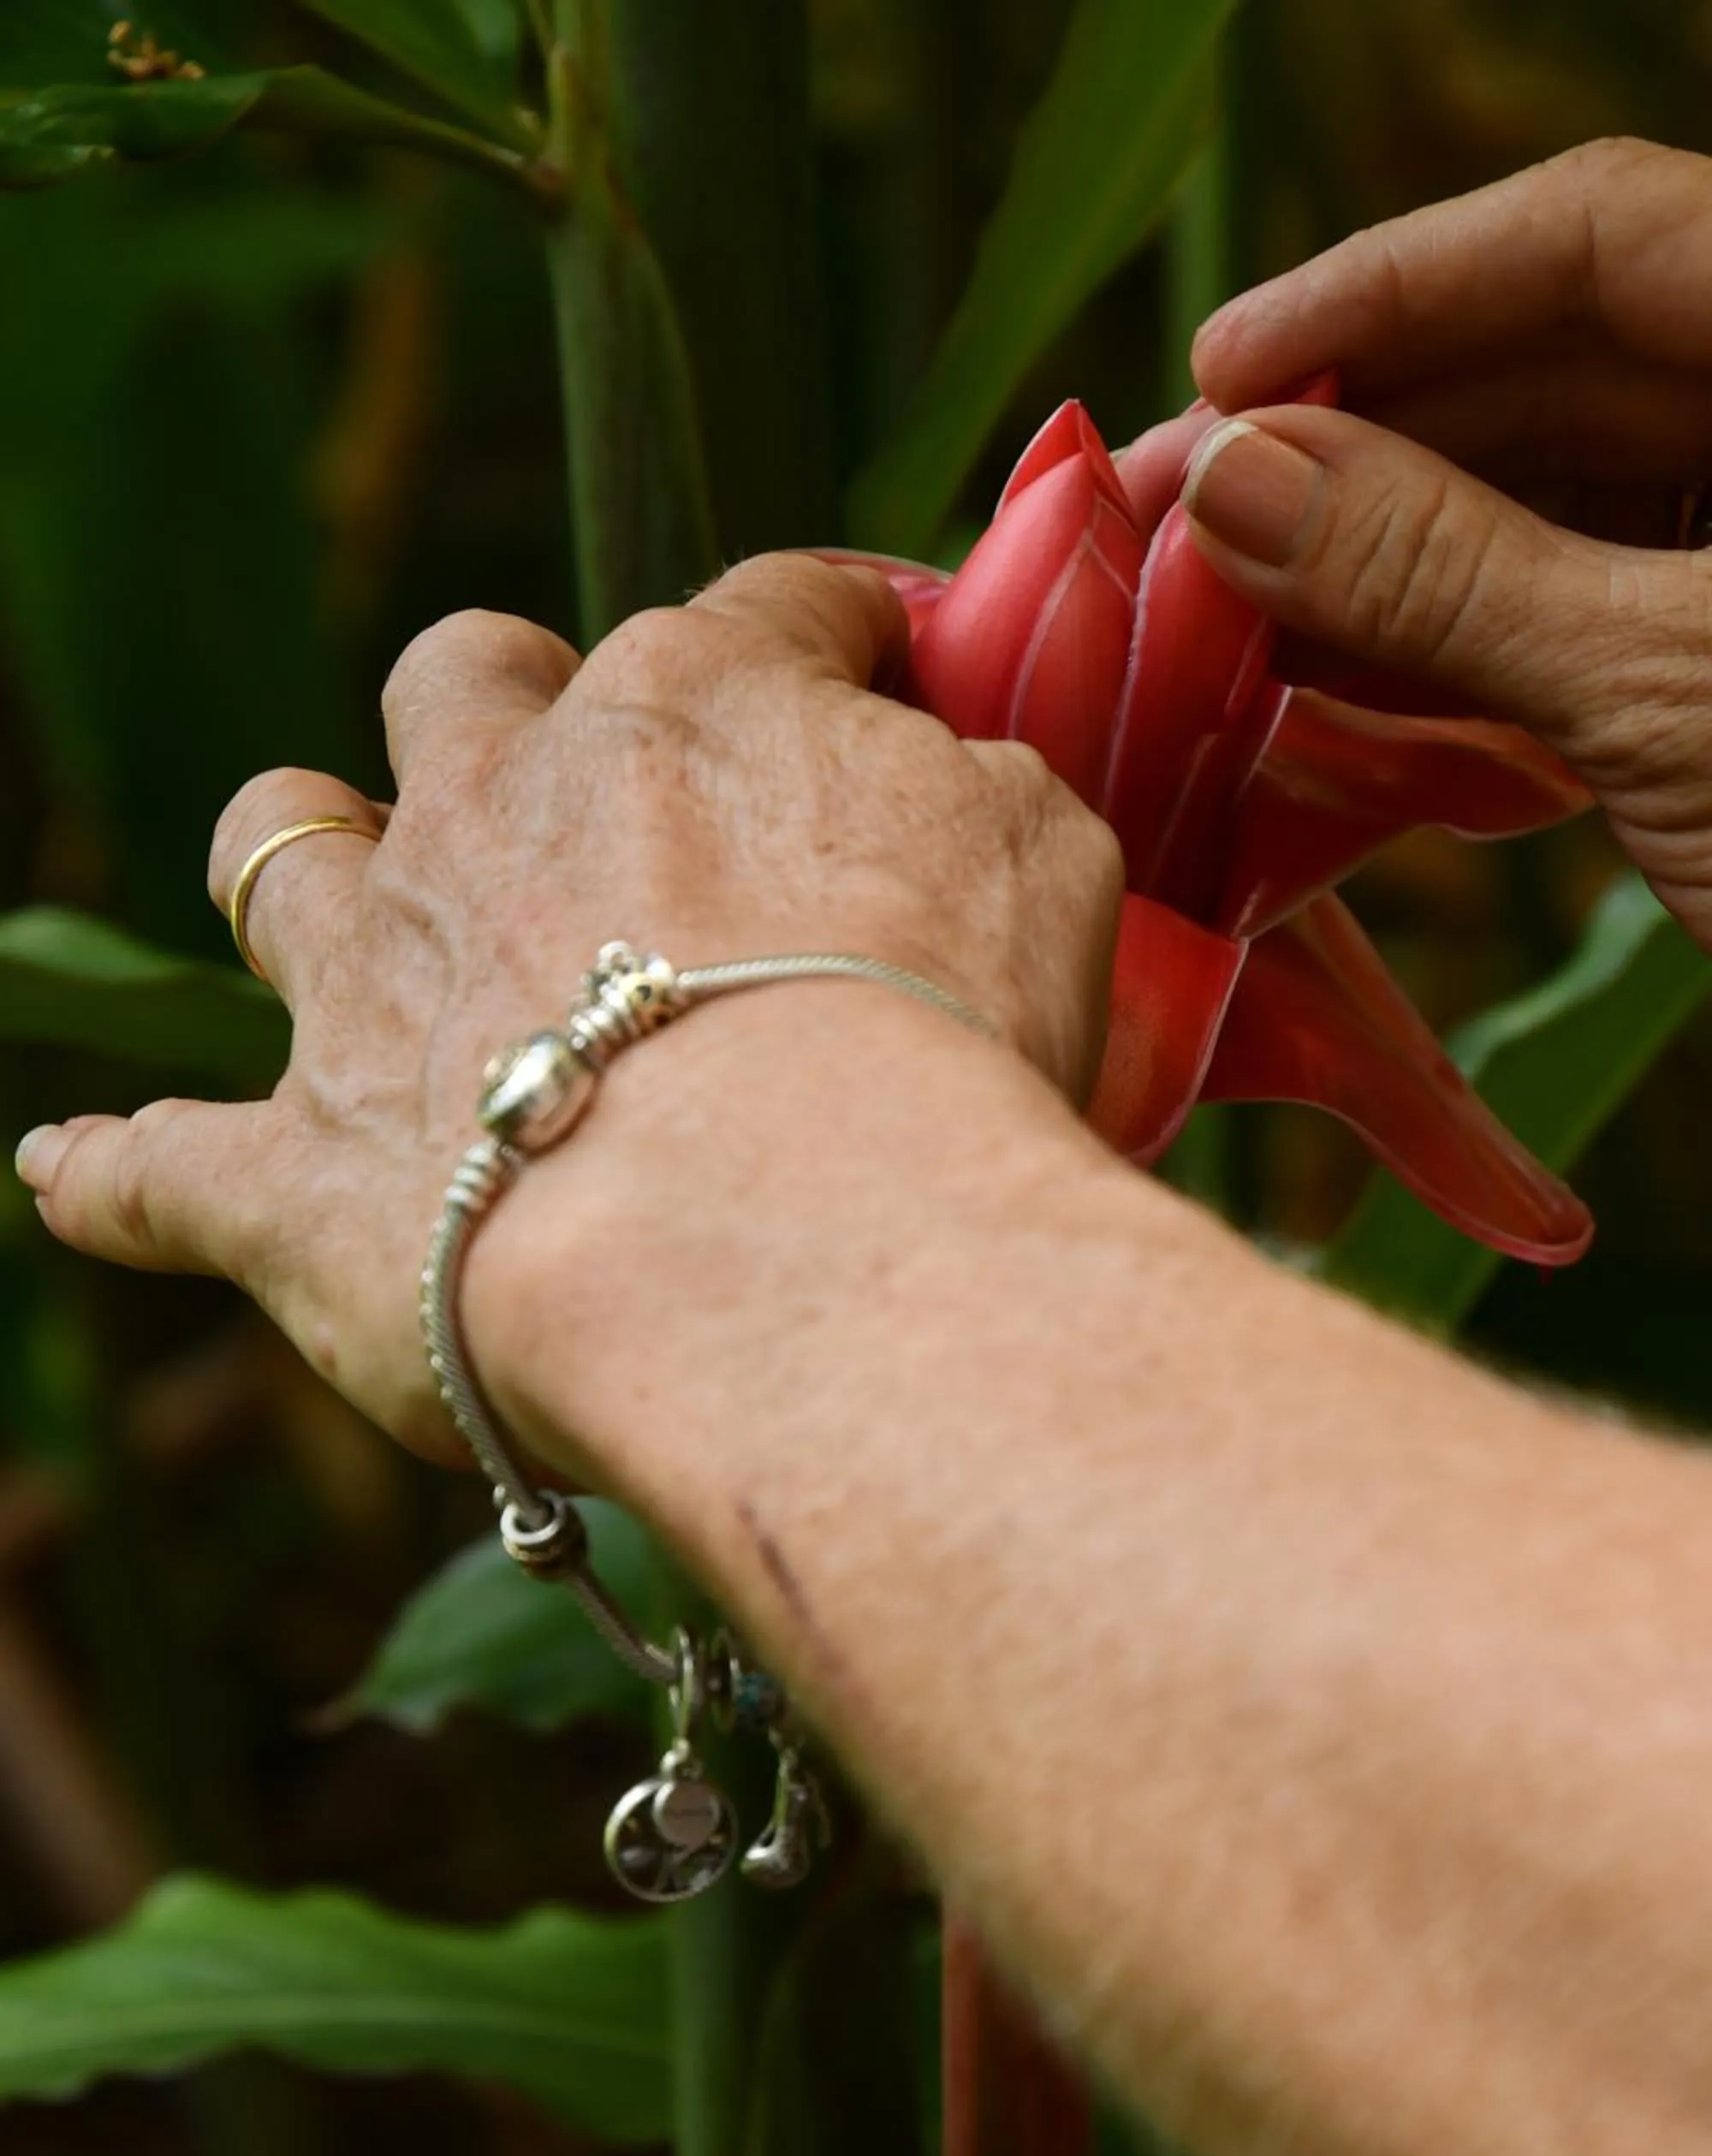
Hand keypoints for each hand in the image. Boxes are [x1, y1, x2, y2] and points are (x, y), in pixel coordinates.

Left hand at [13, 556, 1120, 1462]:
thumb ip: (991, 798)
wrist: (777, 1246)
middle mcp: (497, 805)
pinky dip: (118, 1180)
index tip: (878, 661)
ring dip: (303, 863)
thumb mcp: (1047, 869)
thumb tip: (964, 783)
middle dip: (507, 700)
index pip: (770, 608)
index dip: (833, 625)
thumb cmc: (934, 1043)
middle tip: (572, 771)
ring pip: (278, 852)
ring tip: (337, 911)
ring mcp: (372, 981)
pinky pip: (154, 1173)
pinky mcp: (289, 1176)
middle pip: (466, 682)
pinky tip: (74, 1183)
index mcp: (693, 708)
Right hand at [1181, 138, 1711, 941]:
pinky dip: (1446, 657)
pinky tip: (1317, 680)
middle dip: (1359, 438)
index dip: (1397, 283)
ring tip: (1216, 605)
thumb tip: (1239, 480)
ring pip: (1547, 510)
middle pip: (1559, 372)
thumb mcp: (1671, 692)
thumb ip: (1449, 572)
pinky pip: (1568, 629)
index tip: (1226, 368)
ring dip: (1378, 557)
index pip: (1606, 237)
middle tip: (1179, 512)